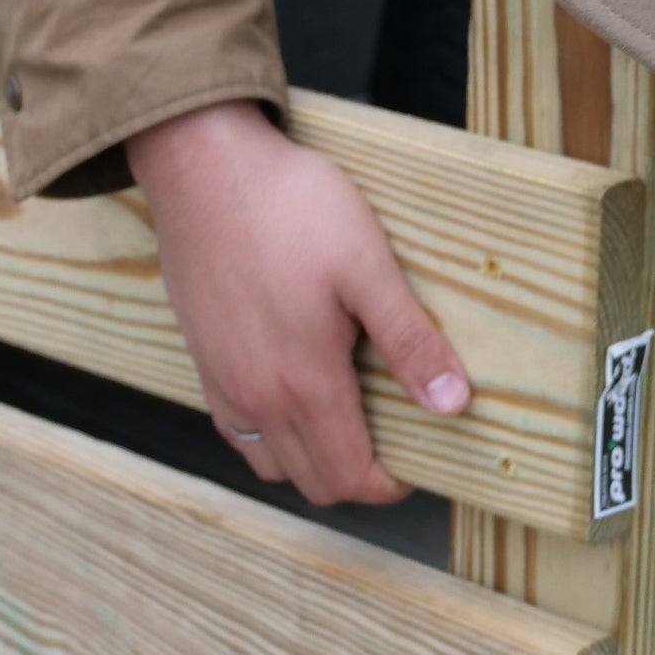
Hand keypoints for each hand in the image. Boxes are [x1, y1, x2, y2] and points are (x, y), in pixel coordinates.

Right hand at [127, 100, 469, 505]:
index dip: (391, 484)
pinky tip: (301, 388)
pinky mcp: (202, 358)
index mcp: (303, 384)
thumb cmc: (293, 209)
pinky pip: (240, 429)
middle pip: (311, 481)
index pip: (349, 477)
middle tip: (397, 436)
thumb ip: (410, 341)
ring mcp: (222, 382)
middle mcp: (256, 399)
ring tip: (354, 414)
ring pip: (271, 461)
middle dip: (358, 475)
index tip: (421, 458)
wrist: (205, 170)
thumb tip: (452, 404)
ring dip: (313, 457)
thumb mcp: (368, 267)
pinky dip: (275, 433)